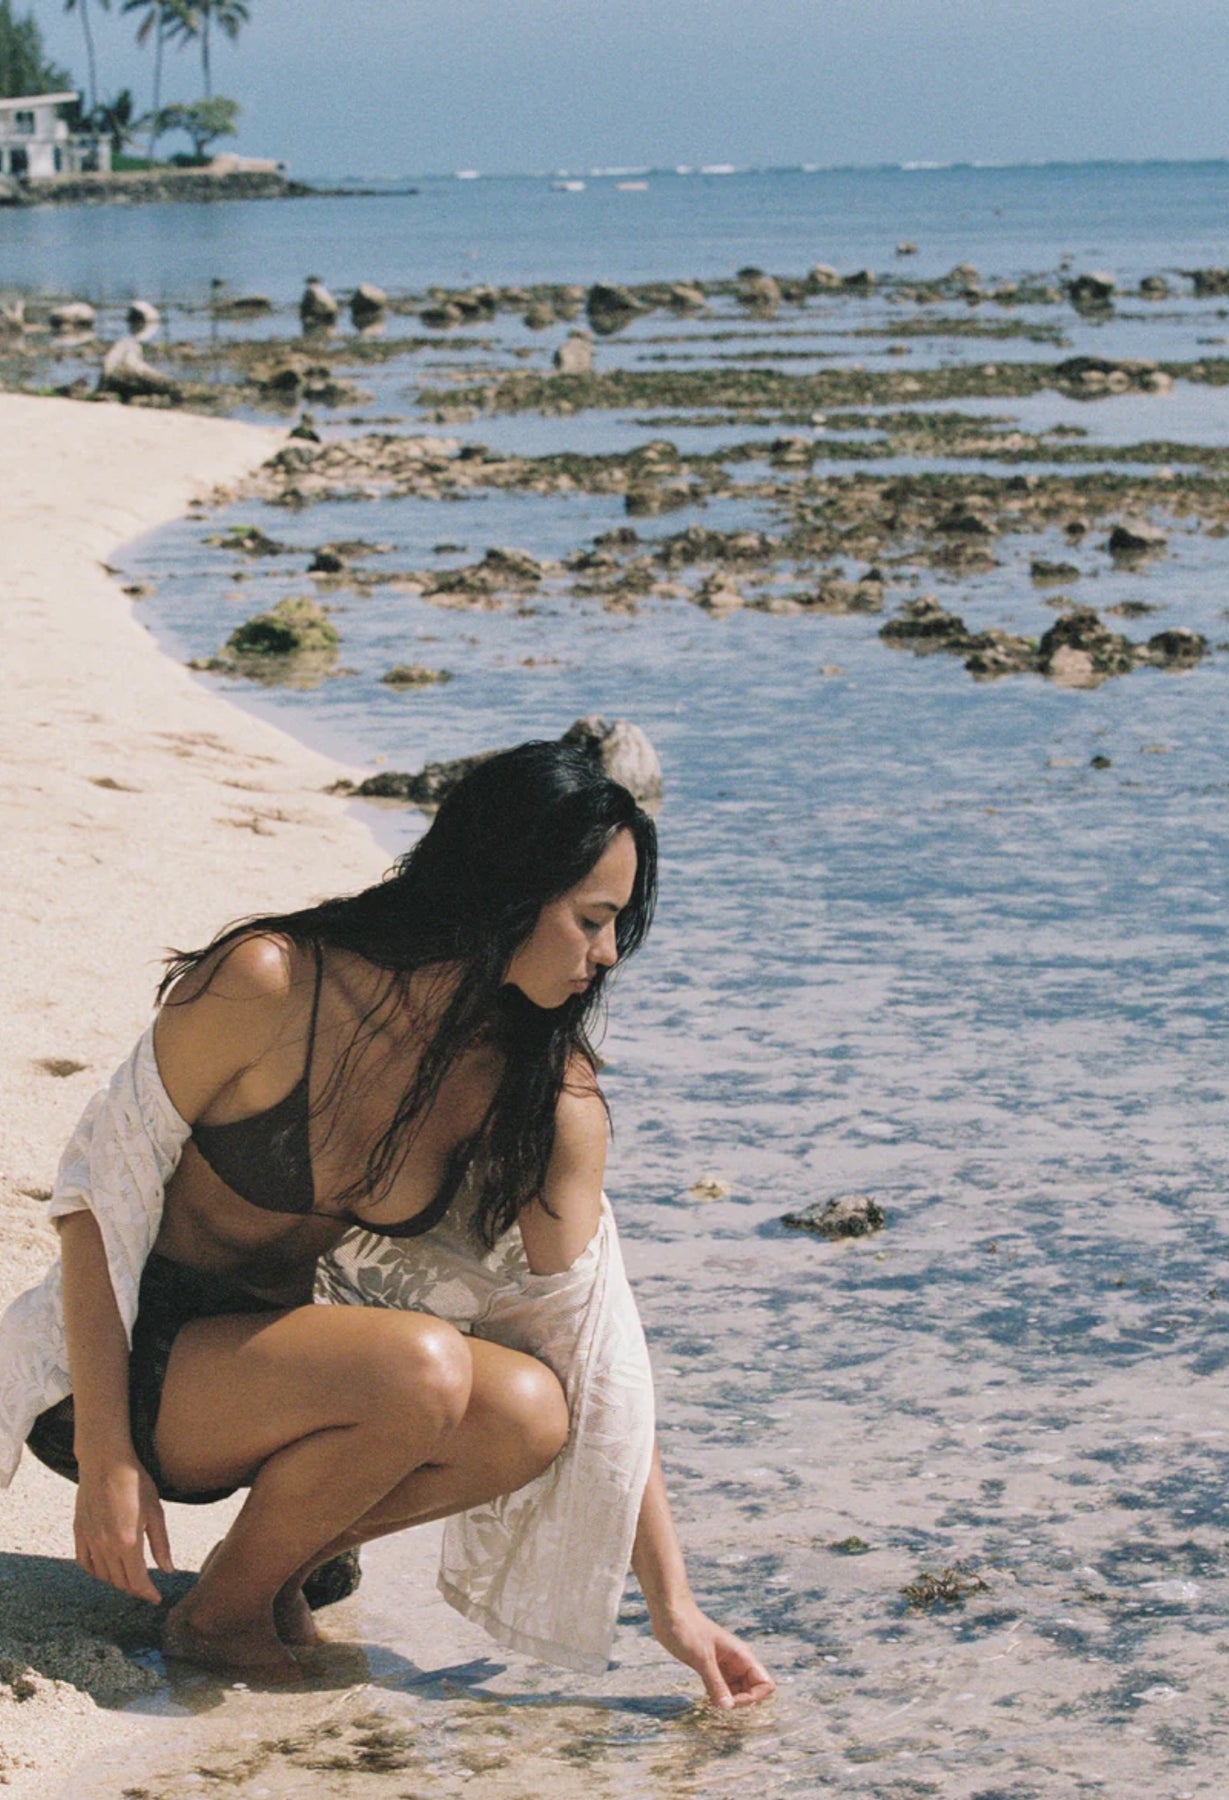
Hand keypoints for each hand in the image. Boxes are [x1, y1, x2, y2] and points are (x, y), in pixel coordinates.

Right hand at [73, 1454, 173, 1603]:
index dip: (148, 1593)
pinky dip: (96, 1572)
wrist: (105, 1460)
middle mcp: (106, 1545)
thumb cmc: (135, 1481)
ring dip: (117, 1582)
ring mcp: (89, 1540)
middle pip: (120, 1581)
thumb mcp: (155, 1511)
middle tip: (146, 1589)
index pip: (137, 1581)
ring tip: (130, 1580)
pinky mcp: (79, 1532)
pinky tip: (106, 1570)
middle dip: (135, 1589)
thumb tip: (167, 1569)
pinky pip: (85, 1562)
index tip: (156, 1599)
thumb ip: (160, 1544)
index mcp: (128, 1542)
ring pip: (102, 1575)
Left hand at [651, 1596, 774, 1708]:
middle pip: (752, 1690)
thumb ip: (716, 1684)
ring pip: (737, 1691)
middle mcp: (737, 1661)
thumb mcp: (702, 1659)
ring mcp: (725, 1665)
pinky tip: (705, 1697)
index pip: (764, 1683)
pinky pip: (722, 1688)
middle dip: (739, 1701)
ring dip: (727, 1700)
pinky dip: (717, 1696)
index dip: (753, 1698)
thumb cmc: (687, 1629)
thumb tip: (728, 1707)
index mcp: (742, 1655)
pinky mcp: (711, 1667)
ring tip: (711, 1700)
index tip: (731, 1701)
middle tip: (719, 1703)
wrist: (670, 1612)